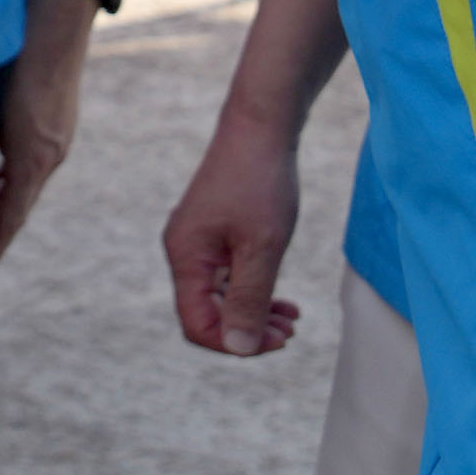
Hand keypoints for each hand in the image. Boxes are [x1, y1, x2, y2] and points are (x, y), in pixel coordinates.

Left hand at [0, 16, 88, 276]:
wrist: (55, 23)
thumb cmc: (17, 60)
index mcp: (34, 156)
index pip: (14, 215)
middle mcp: (50, 153)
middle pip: (18, 205)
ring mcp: (55, 139)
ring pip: (23, 184)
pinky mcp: (55, 124)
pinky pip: (30, 162)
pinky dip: (10, 178)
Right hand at [162, 106, 304, 354]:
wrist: (261, 126)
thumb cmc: (261, 182)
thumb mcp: (263, 247)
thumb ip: (250, 299)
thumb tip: (240, 348)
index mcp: (186, 256)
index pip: (198, 324)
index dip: (234, 342)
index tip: (276, 340)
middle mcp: (184, 252)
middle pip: (208, 314)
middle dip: (249, 329)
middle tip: (290, 332)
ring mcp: (198, 242)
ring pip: (220, 296)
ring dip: (255, 312)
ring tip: (291, 319)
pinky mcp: (214, 233)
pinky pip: (227, 276)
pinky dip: (253, 291)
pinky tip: (282, 299)